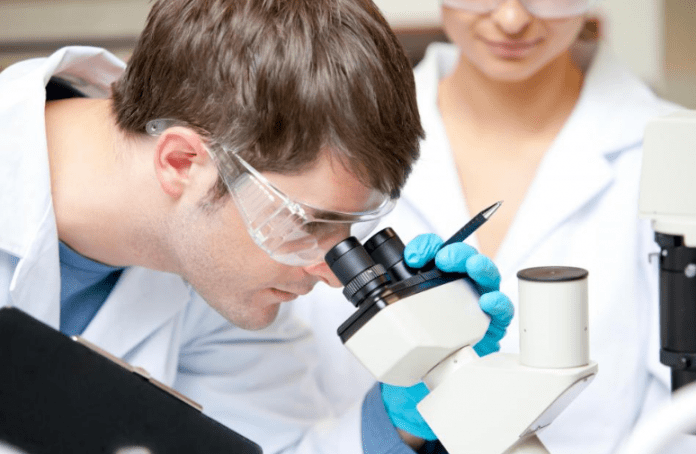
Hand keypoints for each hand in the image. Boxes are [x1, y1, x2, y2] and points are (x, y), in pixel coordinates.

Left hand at [379, 234, 514, 443]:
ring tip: (470, 268)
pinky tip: (487, 302)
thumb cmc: (421, 333)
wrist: (431, 369)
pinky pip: (502, 309)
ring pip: (487, 276)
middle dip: (457, 252)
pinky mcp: (492, 322)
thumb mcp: (401, 313)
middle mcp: (461, 283)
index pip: (437, 250)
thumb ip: (388, 300)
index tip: (412, 255)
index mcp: (438, 276)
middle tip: (444, 258)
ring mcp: (478, 301)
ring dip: (480, 268)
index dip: (427, 246)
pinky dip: (498, 302)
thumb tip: (362, 296)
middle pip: (466, 258)